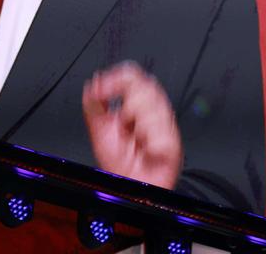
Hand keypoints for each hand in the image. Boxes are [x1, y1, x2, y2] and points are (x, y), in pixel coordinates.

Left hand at [82, 61, 182, 189]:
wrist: (130, 189)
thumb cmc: (120, 165)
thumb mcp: (99, 132)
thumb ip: (95, 105)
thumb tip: (92, 84)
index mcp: (137, 105)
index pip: (133, 77)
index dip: (117, 78)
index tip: (101, 89)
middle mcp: (153, 111)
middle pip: (148, 87)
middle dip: (131, 105)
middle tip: (124, 122)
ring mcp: (165, 127)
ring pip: (157, 109)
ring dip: (140, 127)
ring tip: (136, 141)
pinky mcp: (173, 144)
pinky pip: (164, 136)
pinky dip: (151, 145)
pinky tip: (146, 151)